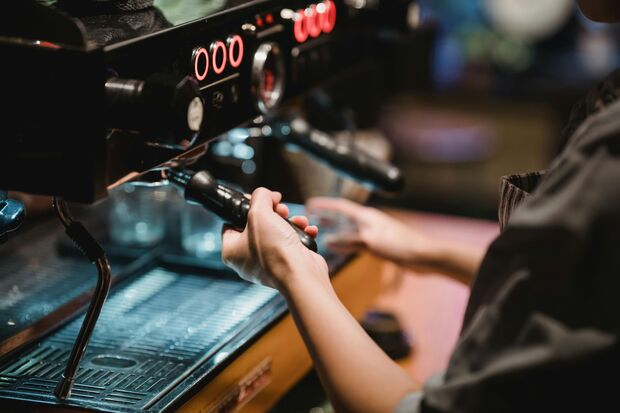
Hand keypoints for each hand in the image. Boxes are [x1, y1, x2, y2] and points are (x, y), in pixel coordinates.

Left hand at [221, 188, 328, 291]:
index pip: (231, 222)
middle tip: (280, 209)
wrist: (300, 274)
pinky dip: (300, 234)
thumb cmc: (274, 249)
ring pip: (276, 233)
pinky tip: (307, 230)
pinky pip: (290, 244)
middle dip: (273, 213)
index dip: (245, 208)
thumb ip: (260, 198)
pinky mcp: (286, 265)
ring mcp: (268, 264)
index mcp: (231, 252)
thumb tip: (267, 194)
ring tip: (297, 220)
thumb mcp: (260, 213)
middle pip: (257, 226)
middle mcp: (247, 260)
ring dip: (290, 222)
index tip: (258, 200)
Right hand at [305, 197, 434, 268]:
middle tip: (310, 218)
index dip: (324, 205)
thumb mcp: (371, 242)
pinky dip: (345, 243)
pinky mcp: (379, 244)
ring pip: (349, 229)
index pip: (340, 206)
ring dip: (335, 230)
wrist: (424, 256)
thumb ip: (349, 241)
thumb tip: (329, 241)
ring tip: (321, 231)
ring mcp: (374, 233)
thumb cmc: (401, 245)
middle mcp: (369, 222)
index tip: (309, 205)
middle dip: (327, 217)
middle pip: (343, 217)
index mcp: (367, 216)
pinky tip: (341, 248)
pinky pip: (356, 241)